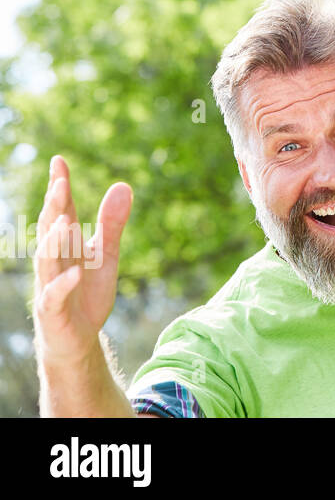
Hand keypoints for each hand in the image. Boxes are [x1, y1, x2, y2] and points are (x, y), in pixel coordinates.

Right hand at [32, 156, 132, 365]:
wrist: (79, 339)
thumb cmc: (88, 293)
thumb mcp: (106, 255)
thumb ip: (111, 223)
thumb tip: (122, 184)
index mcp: (66, 246)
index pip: (62, 211)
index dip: (60, 187)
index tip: (59, 161)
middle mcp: (54, 261)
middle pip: (50, 231)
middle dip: (54, 208)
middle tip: (60, 183)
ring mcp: (50, 286)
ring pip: (46, 262)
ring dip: (53, 242)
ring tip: (65, 222)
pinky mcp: (52, 311)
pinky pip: (54, 297)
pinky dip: (64, 284)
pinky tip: (77, 273)